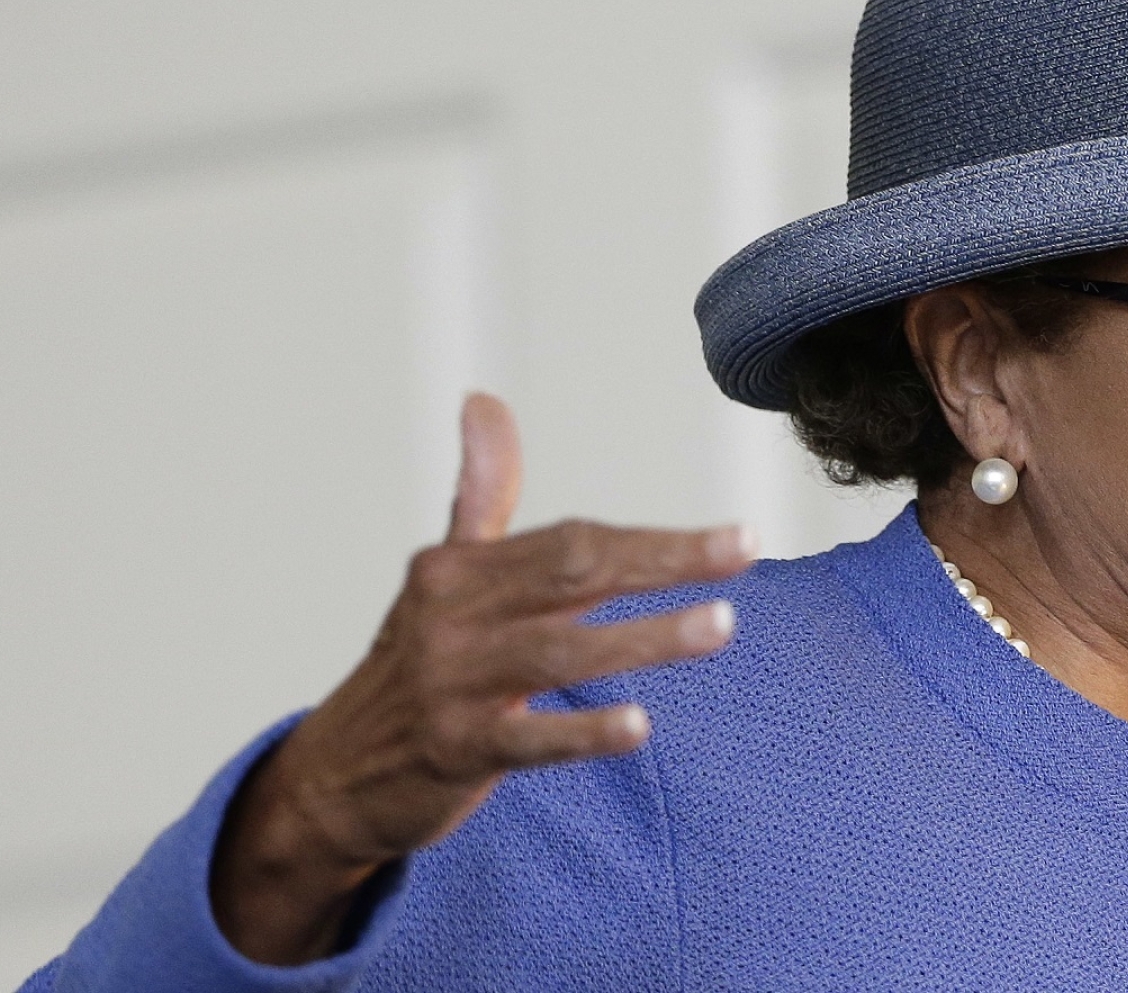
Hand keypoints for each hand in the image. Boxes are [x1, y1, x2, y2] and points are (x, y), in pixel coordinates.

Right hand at [210, 394, 751, 963]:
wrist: (335, 774)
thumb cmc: (414, 666)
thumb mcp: (444, 576)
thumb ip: (481, 494)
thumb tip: (484, 401)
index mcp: (458, 569)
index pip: (573, 541)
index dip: (655, 538)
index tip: (738, 536)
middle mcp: (451, 616)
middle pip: (574, 573)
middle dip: (664, 560)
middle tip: (744, 551)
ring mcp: (450, 683)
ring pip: (560, 652)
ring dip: (643, 638)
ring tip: (718, 626)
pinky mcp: (451, 750)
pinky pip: (526, 739)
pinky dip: (581, 730)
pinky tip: (639, 724)